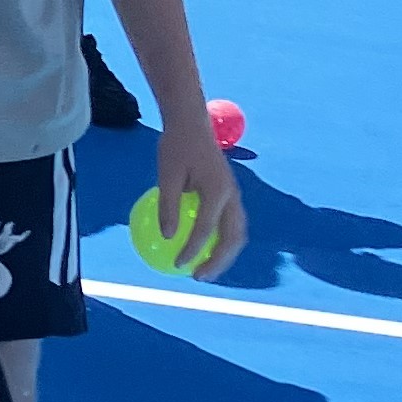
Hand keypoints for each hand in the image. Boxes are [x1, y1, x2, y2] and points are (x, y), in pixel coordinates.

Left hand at [150, 119, 245, 278]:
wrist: (192, 125)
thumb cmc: (177, 147)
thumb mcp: (166, 174)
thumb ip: (168, 205)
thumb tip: (165, 236)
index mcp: (218, 191)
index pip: (206, 229)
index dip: (192, 250)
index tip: (178, 265)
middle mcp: (232, 196)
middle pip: (233, 238)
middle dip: (219, 261)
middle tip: (197, 277)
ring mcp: (234, 196)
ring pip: (236, 233)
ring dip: (223, 254)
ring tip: (204, 269)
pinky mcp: (230, 195)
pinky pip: (230, 224)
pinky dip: (221, 241)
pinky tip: (202, 249)